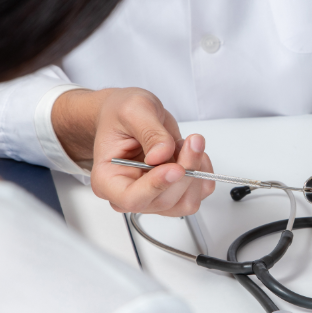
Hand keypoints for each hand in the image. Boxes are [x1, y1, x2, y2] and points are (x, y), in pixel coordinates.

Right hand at [52, 88, 214, 215]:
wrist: (129, 117)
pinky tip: (191, 152)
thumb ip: (149, 132)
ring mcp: (154, 195)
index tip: (175, 168)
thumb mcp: (133, 110)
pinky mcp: (174, 190)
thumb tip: (162, 154)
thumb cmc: (120, 115)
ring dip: (196, 171)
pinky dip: (203, 171)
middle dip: (185, 171)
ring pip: (185, 202)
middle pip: (164, 201)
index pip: (131, 198)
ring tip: (186, 144)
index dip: (156, 187)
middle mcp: (130, 193)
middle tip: (193, 141)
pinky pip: (199, 192)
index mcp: (108, 180)